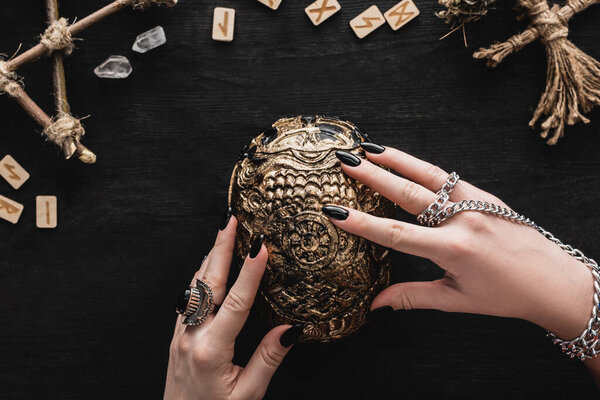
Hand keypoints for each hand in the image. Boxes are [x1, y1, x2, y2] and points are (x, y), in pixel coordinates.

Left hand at [164, 216, 301, 399]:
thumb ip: (268, 360)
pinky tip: (208, 265)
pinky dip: (201, 274)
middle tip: (231, 218)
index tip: (261, 245)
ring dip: (211, 255)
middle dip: (221, 246)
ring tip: (223, 232)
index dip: (251, 272)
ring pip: (196, 285)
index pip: (237, 302)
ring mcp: (181, 333)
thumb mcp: (247, 395)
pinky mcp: (177, 335)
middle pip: (209, 281)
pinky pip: (189, 297)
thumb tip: (290, 329)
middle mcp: (192, 335)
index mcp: (212, 349)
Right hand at [324, 144, 594, 343]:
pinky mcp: (484, 194)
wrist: (554, 281)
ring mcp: (475, 202)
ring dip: (396, 160)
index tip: (336, 212)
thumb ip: (412, 297)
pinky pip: (446, 177)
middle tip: (345, 162)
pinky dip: (420, 167)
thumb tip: (375, 304)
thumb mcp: (456, 300)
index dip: (363, 224)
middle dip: (372, 176)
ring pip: (428, 175)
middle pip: (408, 193)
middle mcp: (463, 220)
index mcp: (454, 250)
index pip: (396, 234)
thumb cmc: (506, 295)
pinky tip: (403, 161)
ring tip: (369, 148)